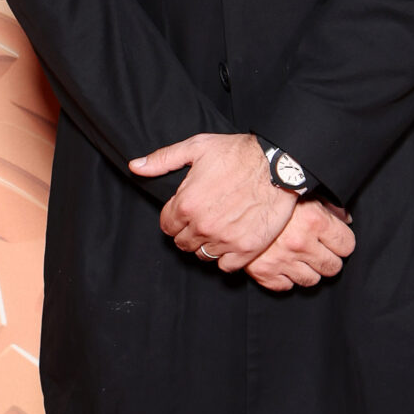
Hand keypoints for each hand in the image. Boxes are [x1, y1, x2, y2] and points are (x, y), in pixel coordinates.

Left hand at [129, 130, 293, 271]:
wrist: (279, 164)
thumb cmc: (239, 152)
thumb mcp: (197, 147)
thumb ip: (163, 159)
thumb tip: (135, 167)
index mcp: (186, 204)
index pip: (167, 226)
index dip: (175, 218)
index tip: (187, 212)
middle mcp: (202, 226)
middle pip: (183, 243)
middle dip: (190, 232)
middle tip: (205, 219)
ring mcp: (225, 240)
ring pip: (203, 255)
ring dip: (208, 245)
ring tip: (220, 228)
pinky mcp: (246, 248)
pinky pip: (226, 266)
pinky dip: (227, 257)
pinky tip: (232, 240)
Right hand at [246, 199, 355, 292]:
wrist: (233, 198)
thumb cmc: (272, 193)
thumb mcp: (305, 192)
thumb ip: (330, 207)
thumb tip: (346, 220)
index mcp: (314, 220)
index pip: (347, 246)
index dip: (341, 242)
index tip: (334, 240)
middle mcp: (300, 243)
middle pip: (332, 267)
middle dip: (328, 258)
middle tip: (317, 249)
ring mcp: (282, 260)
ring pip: (311, 280)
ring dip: (307, 270)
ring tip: (299, 256)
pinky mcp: (263, 272)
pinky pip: (285, 286)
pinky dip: (284, 277)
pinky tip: (282, 263)